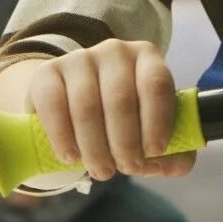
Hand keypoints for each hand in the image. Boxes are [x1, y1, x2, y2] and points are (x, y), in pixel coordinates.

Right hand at [19, 39, 196, 182]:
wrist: (74, 107)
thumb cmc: (124, 121)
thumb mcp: (152, 133)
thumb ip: (174, 153)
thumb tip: (171, 165)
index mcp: (147, 59)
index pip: (156, 84)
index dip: (156, 120)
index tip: (153, 152)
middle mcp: (115, 51)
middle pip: (120, 98)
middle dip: (125, 142)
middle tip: (126, 169)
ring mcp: (79, 58)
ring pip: (87, 106)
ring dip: (95, 147)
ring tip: (101, 170)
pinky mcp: (47, 72)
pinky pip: (54, 104)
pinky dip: (63, 136)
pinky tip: (71, 156)